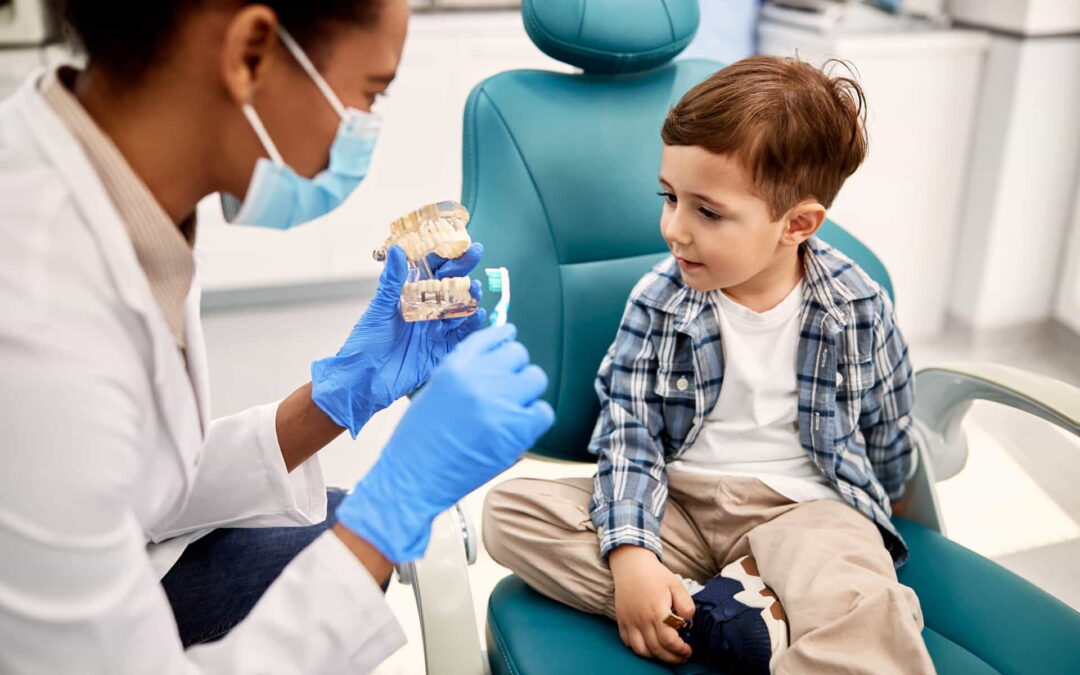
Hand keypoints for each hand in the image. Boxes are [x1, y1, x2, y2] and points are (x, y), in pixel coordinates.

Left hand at [310, 243, 485, 436]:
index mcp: (408, 297)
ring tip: (475, 287)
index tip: (456, 240)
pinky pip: (462, 336)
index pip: (430, 271)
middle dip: (463, 269)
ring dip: (469, 297)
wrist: (363, 381)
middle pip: (449, 286)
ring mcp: (435, 330)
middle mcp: (425, 311)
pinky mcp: (441, 351)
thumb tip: (399, 250)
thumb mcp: (379, 310)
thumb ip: (392, 282)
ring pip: (459, 309)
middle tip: (476, 253)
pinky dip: (472, 325)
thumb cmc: (365, 344)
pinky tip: (478, 314)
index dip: (444, 255)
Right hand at [335, 324, 554, 561]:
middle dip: (514, 371)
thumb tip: (496, 359)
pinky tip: (517, 429)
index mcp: (454, 366)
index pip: (492, 336)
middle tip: (504, 392)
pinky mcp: (515, 430)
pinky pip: (544, 412)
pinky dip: (534, 420)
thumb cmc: (419, 440)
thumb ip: (464, 372)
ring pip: (535, 379)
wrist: (412, 479)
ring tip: (509, 412)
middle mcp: (478, 378)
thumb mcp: (434, 391)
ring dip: (526, 394)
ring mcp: (498, 402)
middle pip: (518, 355)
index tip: (509, 338)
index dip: (504, 338)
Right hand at [609, 545, 694, 663]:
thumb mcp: (677, 585)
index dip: (681, 650)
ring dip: (656, 656)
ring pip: (641, 651)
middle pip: (657, 650)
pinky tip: (650, 644)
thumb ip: (686, 606)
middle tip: (682, 656)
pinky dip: (640, 649)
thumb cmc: (656, 575)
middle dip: (672, 658)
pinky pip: (628, 643)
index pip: (669, 641)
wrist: (631, 564)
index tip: (688, 650)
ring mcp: (629, 621)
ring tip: (666, 653)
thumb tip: (688, 625)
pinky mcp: (621, 620)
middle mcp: (641, 619)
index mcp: (657, 611)